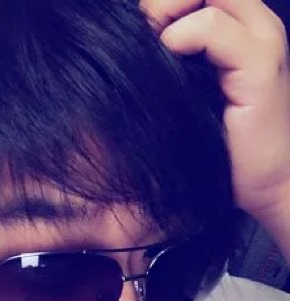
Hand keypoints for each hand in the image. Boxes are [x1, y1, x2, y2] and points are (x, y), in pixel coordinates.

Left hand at [141, 0, 289, 220]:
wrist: (261, 183)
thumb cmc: (220, 141)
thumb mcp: (192, 93)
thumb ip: (174, 62)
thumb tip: (136, 43)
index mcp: (239, 30)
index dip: (164, 4)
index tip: (142, 33)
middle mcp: (254, 28)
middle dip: (164, 3)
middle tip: (146, 35)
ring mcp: (262, 44)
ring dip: (170, 12)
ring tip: (158, 47)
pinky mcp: (260, 69)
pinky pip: (216, 28)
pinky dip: (187, 34)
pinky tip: (170, 53)